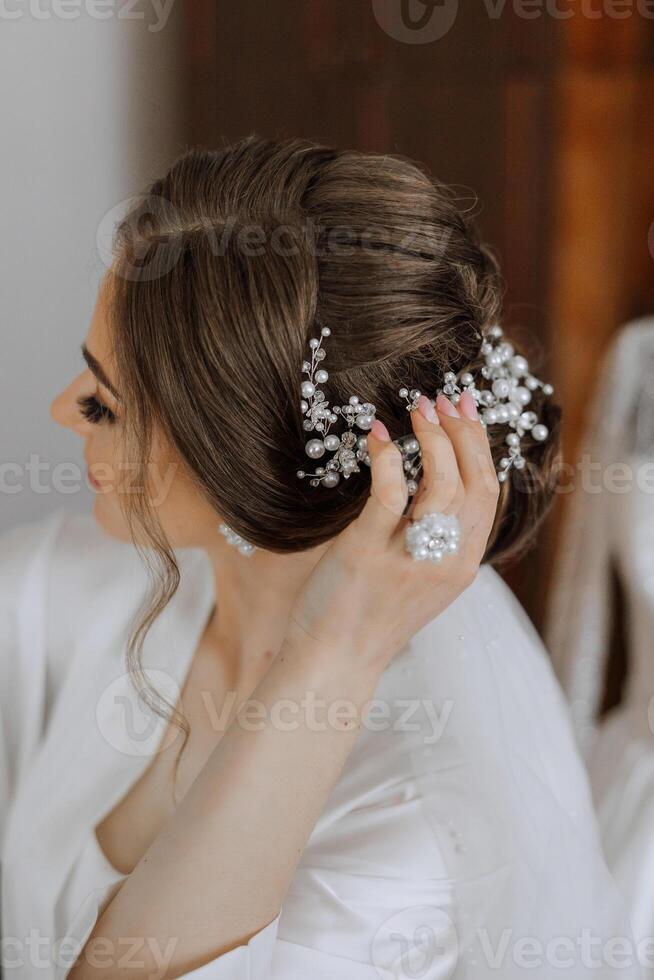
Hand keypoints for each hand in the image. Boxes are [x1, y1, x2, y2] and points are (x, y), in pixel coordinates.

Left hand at [286, 390, 499, 672]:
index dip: (482, 447)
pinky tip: (378, 435)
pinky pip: (390, 493)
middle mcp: (447, 562)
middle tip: (447, 398)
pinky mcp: (369, 552)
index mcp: (462, 565)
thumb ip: (436, 539)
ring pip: (443, 484)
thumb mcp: (420, 580)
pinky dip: (387, 457)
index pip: (489, 495)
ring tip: (418, 408)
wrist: (334, 660)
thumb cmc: (370, 615)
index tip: (468, 412)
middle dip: (466, 432)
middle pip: (475, 483)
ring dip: (434, 438)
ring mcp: (410, 558)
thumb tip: (434, 484)